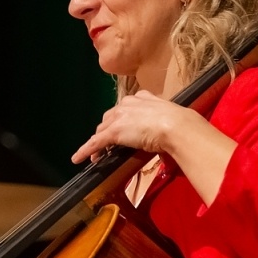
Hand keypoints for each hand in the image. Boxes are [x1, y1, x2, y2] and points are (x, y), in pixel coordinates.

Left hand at [71, 91, 196, 162]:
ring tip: (97, 156)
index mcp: (141, 98)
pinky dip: (85, 151)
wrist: (177, 126)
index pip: (124, 110)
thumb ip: (162, 122)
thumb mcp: (169, 118)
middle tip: (107, 146)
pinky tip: (78, 159)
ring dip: (98, 143)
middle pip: (109, 119)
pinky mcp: (113, 132)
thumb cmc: (180, 123)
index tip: (121, 131)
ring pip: (102, 130)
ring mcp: (119, 117)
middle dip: (106, 131)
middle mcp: (127, 104)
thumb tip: (167, 134)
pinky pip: (95, 142)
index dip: (120, 122)